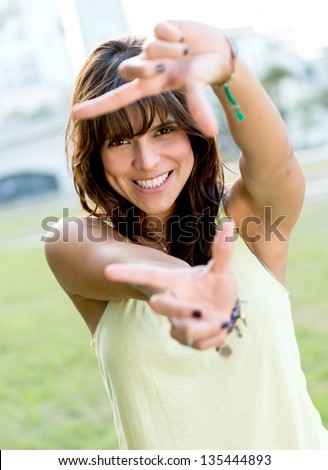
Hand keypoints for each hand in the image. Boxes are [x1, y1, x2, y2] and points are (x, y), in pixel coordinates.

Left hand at [73, 20, 233, 135]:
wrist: (217, 52)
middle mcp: (145, 67)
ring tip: (185, 51)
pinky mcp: (158, 27)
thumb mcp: (197, 91)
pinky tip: (182, 37)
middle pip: (128, 69)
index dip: (97, 107)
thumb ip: (199, 108)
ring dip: (172, 51)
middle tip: (168, 67)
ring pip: (149, 48)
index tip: (75, 114)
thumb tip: (212, 132)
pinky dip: (176, 34)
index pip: (118, 99)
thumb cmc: (201, 75)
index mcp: (148, 87)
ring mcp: (150, 47)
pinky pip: (160, 28)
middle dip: (147, 69)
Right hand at [105, 220, 237, 348]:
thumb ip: (222, 249)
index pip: (147, 275)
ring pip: (182, 330)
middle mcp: (171, 300)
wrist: (223, 309)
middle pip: (159, 305)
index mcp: (173, 281)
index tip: (108, 271)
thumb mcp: (220, 269)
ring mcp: (176, 321)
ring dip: (205, 327)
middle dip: (178, 309)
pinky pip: (195, 343)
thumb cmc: (217, 285)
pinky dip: (212, 337)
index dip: (128, 273)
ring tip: (219, 320)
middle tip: (200, 310)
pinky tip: (218, 327)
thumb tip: (228, 223)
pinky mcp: (184, 337)